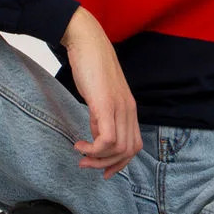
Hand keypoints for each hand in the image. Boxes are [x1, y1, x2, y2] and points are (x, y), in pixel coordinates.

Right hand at [61, 9, 141, 179]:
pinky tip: (79, 144)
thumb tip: (97, 133)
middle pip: (128, 152)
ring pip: (119, 149)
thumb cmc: (91, 67)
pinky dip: (94, 149)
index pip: (134, 146)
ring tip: (81, 154)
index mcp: (129, 109)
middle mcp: (128, 110)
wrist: (87, 42)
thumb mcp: (99, 96)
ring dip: (98, 158)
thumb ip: (101, 116)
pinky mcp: (106, 104)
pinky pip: (108, 139)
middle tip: (86, 164)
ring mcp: (119, 108)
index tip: (103, 171)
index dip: (120, 163)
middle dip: (106, 165)